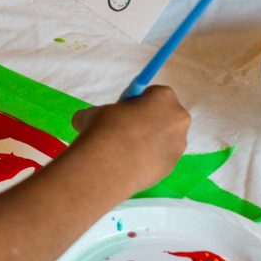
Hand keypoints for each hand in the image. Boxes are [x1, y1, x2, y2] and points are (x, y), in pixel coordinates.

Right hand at [72, 86, 189, 192]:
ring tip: (124, 152)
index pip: (154, 94)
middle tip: (125, 131)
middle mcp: (178, 119)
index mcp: (164, 97)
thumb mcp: (94, 113)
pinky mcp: (172, 166)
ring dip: (149, 142)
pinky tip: (129, 165)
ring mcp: (178, 145)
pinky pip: (159, 159)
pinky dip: (147, 160)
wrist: (109, 165)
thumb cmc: (104, 129)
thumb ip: (98, 113)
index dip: (137, 103)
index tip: (123, 112)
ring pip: (163, 140)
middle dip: (148, 122)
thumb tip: (82, 121)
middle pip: (164, 116)